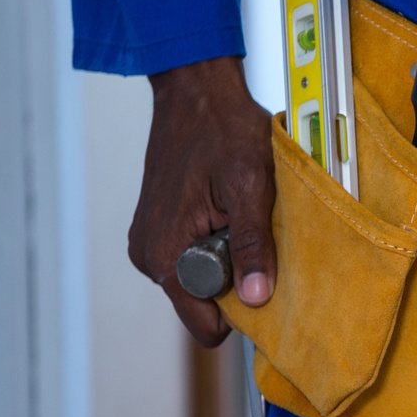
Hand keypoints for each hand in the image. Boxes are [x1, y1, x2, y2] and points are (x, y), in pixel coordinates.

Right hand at [130, 55, 275, 346]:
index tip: (266, 278)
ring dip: (232, 258)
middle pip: (207, 303)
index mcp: (165, 255)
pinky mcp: (161, 230)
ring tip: (242, 215)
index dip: (244, 310)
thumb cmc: (223, 129)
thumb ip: (252, 245)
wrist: (196, 92)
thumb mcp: (250, 186)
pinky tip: (230, 210)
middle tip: (256, 234)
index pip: (206, 324)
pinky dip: (221, 242)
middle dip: (239, 280)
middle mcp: (150, 257)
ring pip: (206, 279)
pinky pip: (198, 257)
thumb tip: (256, 298)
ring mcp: (153, 244)